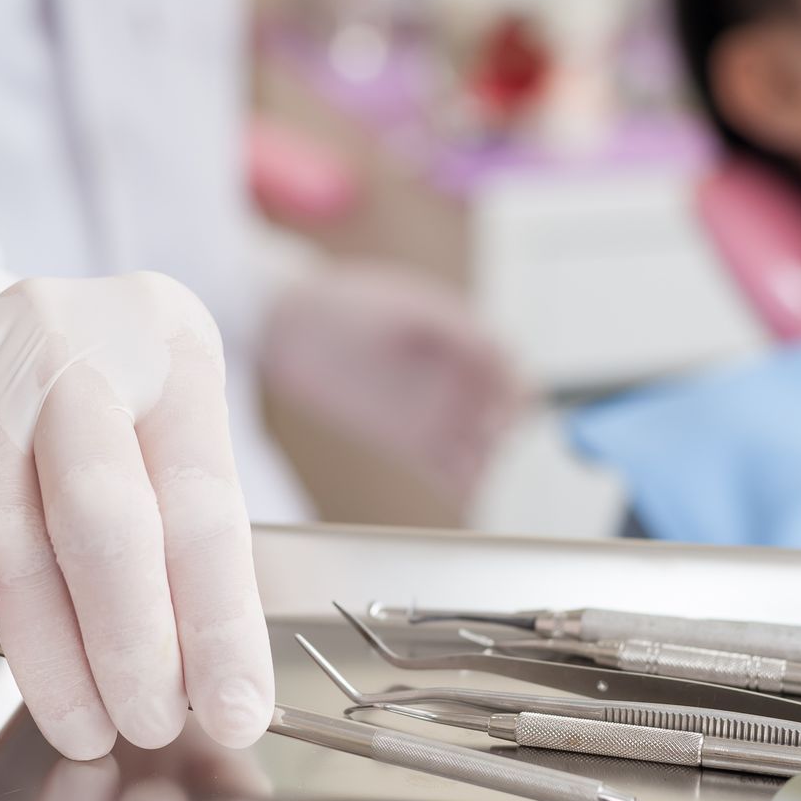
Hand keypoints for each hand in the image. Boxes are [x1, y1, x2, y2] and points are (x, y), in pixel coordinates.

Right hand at [0, 274, 271, 758]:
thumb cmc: (102, 414)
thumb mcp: (166, 436)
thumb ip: (186, 540)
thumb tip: (216, 681)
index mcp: (174, 354)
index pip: (206, 506)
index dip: (220, 622)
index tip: (234, 710)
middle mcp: (82, 346)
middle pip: (108, 514)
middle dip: (133, 644)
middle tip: (150, 724)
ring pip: (15, 527)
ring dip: (49, 647)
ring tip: (83, 724)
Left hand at [260, 260, 523, 499]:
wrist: (287, 326)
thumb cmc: (344, 305)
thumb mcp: (404, 311)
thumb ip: (456, 332)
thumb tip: (502, 354)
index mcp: (462, 338)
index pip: (507, 370)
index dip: (513, 394)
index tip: (499, 416)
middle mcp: (456, 377)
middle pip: (501, 414)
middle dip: (501, 434)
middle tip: (483, 449)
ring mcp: (435, 411)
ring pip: (479, 447)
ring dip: (486, 464)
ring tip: (471, 477)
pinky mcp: (410, 442)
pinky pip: (448, 471)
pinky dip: (463, 486)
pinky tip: (463, 495)